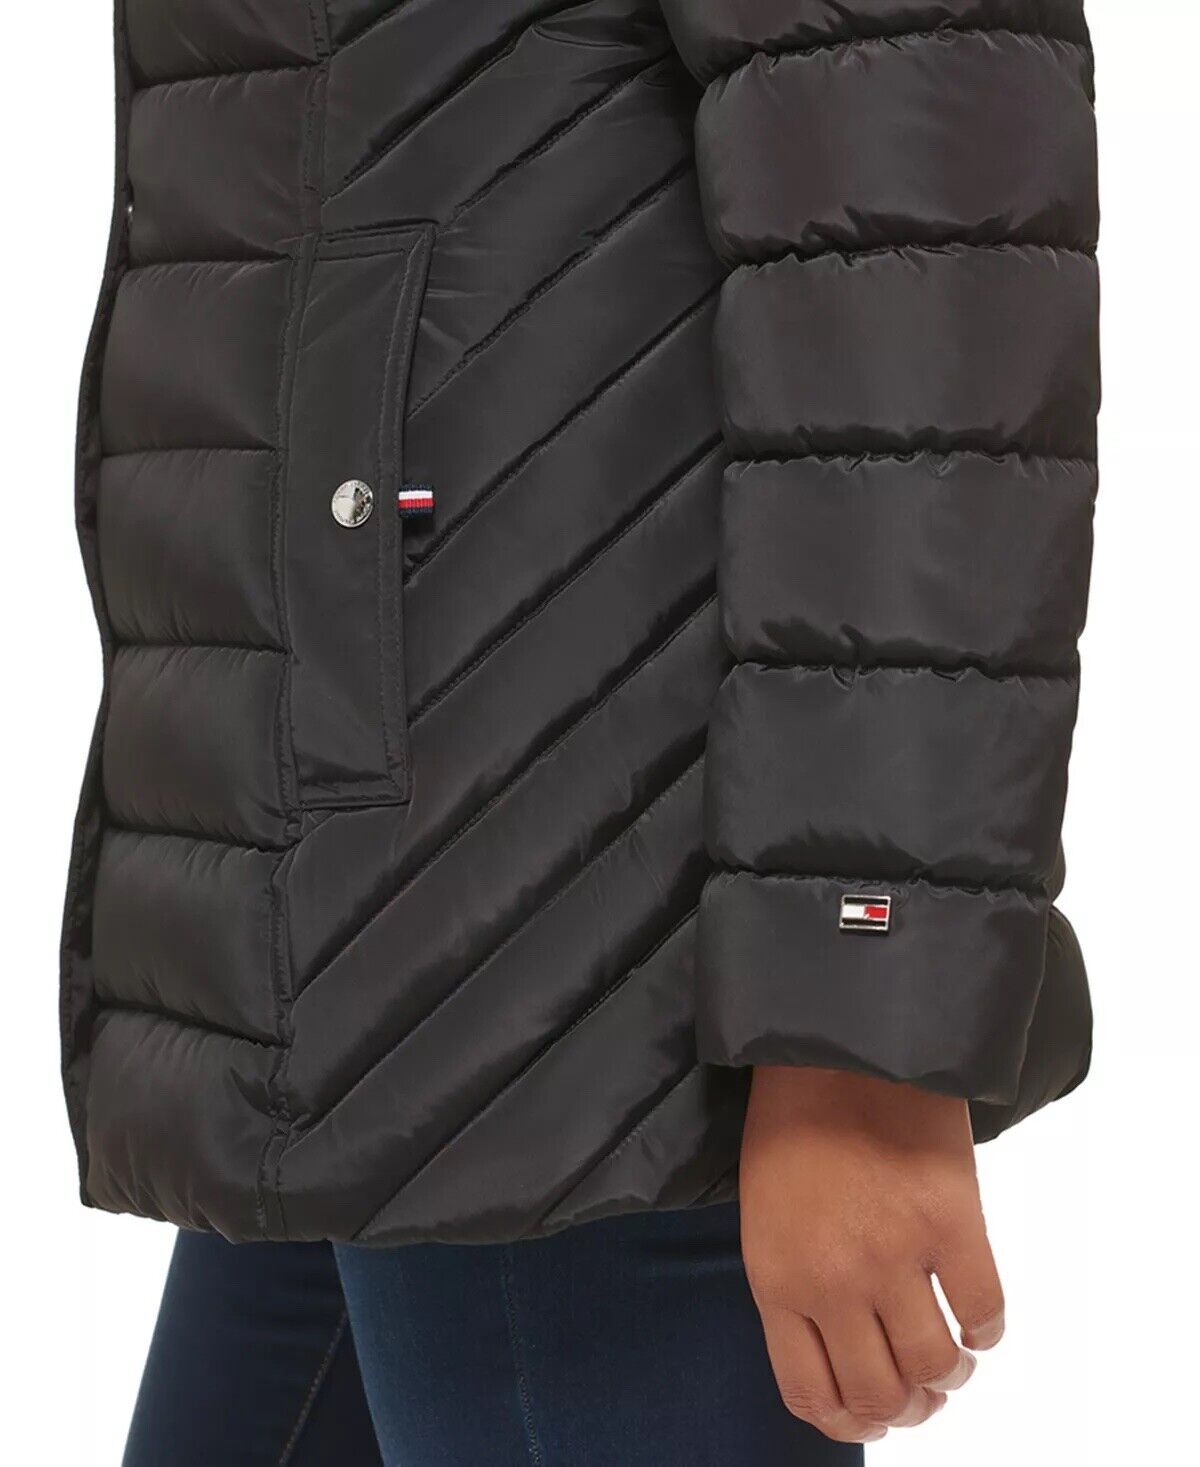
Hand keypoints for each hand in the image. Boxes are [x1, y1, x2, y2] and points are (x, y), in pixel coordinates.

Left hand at [740, 1066, 1005, 1443]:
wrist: (835, 1038)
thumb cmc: (792, 1118)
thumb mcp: (766, 1211)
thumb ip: (795, 1283)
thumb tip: (841, 1345)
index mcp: (777, 1280)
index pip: (812, 1395)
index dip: (850, 1420)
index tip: (872, 1412)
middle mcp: (832, 1281)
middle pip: (881, 1396)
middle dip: (908, 1407)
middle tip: (923, 1387)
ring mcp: (894, 1254)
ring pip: (937, 1369)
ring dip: (952, 1376)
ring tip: (954, 1353)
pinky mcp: (950, 1222)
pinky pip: (984, 1313)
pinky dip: (986, 1329)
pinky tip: (977, 1313)